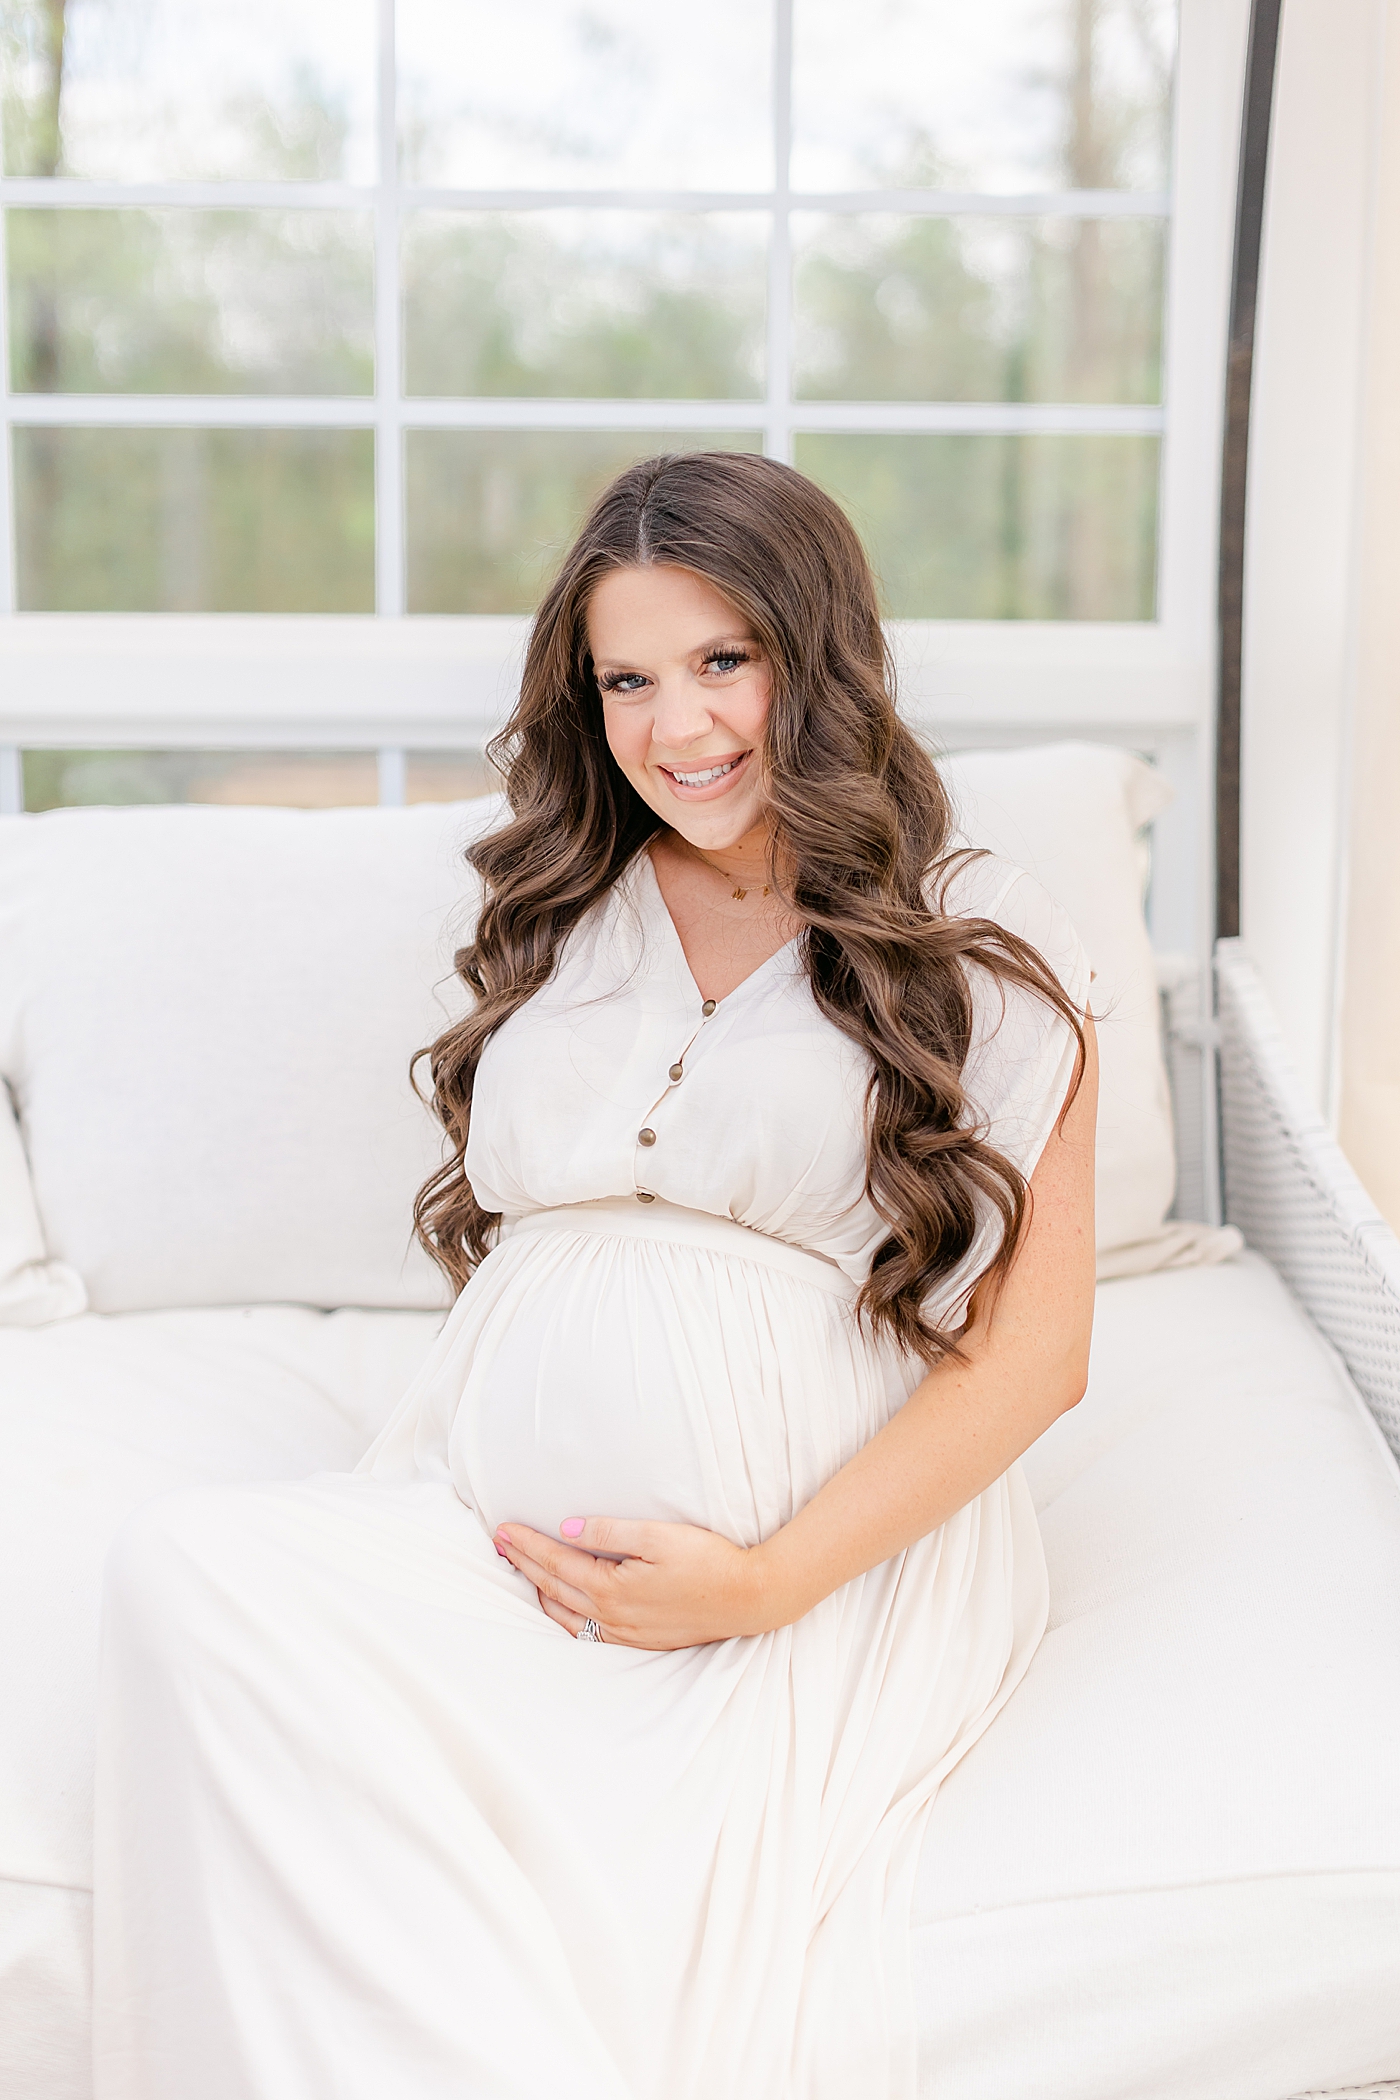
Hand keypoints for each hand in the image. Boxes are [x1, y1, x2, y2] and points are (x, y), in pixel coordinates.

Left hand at [492, 1516, 767, 1650]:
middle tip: (499, 1544)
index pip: (556, 1562)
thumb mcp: (658, 1537)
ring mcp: (624, 1633)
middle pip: (553, 1588)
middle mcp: (611, 1616)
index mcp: (612, 1588)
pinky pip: (585, 1631)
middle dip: (523, 1564)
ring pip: (565, 1615)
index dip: (527, 1544)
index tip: (502, 1529)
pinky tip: (560, 1604)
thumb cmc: (708, 1561)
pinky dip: (563, 1614)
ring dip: (539, 1591)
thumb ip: (610, 1531)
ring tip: (521, 1572)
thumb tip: (568, 1527)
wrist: (748, 1599)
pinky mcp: (638, 1640)